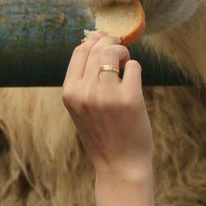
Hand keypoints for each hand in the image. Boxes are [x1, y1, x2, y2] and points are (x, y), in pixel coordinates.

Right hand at [61, 32, 153, 179]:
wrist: (119, 165)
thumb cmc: (102, 133)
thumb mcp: (81, 107)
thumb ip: (84, 79)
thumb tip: (95, 40)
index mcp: (70, 93)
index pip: (80, 51)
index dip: (94, 41)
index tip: (105, 40)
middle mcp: (86, 92)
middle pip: (98, 48)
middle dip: (111, 43)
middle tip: (120, 51)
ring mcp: (108, 95)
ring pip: (114, 52)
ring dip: (123, 53)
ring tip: (126, 65)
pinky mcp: (130, 98)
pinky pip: (134, 66)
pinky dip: (135, 68)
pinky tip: (133, 81)